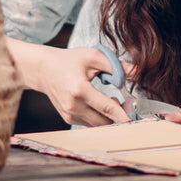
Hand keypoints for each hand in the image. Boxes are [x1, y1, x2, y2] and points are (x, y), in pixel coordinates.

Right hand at [6, 38, 134, 125]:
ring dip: (108, 117)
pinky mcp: (68, 118)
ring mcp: (69, 114)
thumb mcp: (93, 56)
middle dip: (118, 115)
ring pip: (97, 125)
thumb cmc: (68, 61)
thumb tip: (137, 72)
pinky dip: (98, 116)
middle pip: (104, 121)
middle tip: (124, 102)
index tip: (134, 121)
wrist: (43, 70)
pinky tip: (97, 103)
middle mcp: (73, 106)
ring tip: (107, 99)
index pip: (107, 107)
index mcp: (80, 90)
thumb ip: (116, 65)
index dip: (122, 115)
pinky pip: (90, 123)